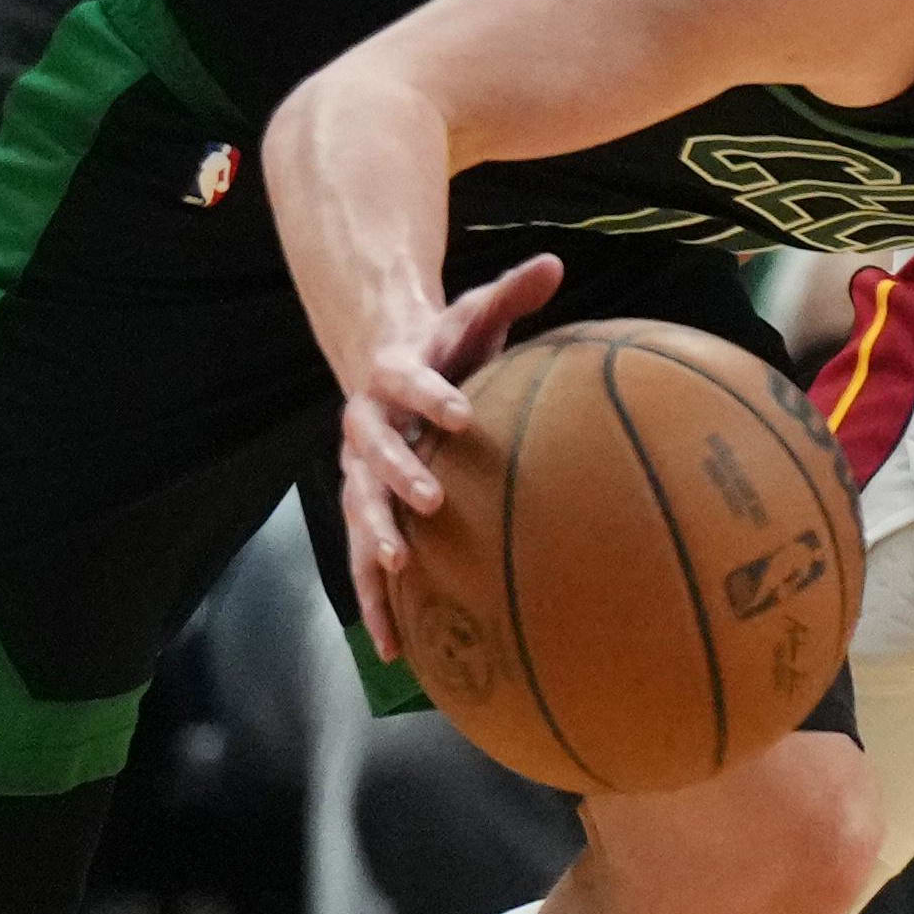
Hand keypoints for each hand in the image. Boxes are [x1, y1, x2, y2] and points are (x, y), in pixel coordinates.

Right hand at [340, 252, 562, 651]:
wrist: (386, 365)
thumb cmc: (446, 345)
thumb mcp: (475, 313)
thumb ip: (510, 292)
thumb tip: (556, 262)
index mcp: (393, 376)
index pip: (409, 381)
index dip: (432, 396)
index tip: (460, 413)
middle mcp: (365, 426)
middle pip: (373, 453)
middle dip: (398, 478)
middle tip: (430, 502)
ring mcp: (358, 474)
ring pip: (358, 512)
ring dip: (373, 544)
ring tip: (397, 576)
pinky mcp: (364, 512)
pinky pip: (364, 563)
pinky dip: (375, 604)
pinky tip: (393, 650)